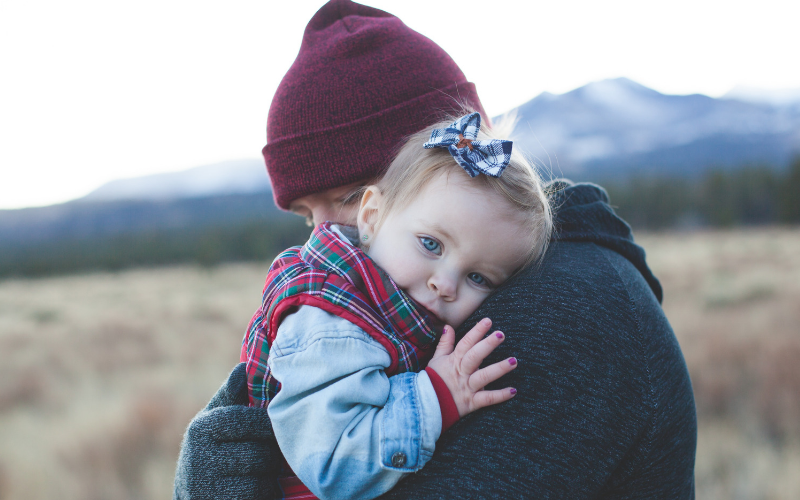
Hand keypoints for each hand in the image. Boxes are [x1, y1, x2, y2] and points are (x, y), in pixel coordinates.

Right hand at [173, 363, 280, 499]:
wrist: (192, 496)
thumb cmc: (213, 451)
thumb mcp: (215, 421)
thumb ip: (232, 395)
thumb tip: (244, 366)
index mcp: (202, 428)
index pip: (249, 420)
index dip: (268, 426)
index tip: (275, 427)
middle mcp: (200, 458)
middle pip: (262, 452)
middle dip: (272, 454)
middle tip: (270, 454)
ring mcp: (208, 487)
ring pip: (263, 476)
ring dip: (270, 476)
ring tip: (260, 472)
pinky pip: (260, 495)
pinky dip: (265, 493)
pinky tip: (255, 489)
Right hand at [426, 318, 517, 416]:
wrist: (427, 405)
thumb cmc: (433, 380)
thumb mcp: (436, 359)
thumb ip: (445, 343)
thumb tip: (448, 327)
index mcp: (454, 361)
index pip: (466, 343)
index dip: (476, 332)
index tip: (488, 321)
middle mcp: (462, 372)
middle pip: (475, 356)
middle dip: (488, 345)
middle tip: (501, 334)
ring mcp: (467, 387)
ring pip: (484, 377)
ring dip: (499, 369)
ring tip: (513, 361)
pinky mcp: (472, 402)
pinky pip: (487, 399)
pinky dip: (500, 396)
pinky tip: (513, 391)